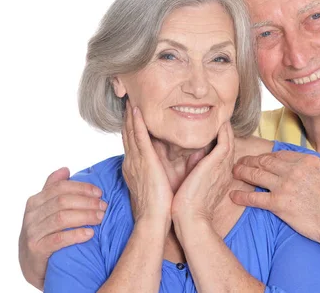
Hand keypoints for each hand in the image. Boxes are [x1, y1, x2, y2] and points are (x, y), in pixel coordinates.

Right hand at [19, 167, 105, 289]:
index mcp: (35, 201)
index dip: (82, 188)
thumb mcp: (46, 210)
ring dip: (85, 216)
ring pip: (62, 218)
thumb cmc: (44, 234)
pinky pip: (58, 238)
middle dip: (87, 202)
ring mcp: (32, 232)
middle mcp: (31, 215)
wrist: (32, 266)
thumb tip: (65, 169)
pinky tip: (90, 234)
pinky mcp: (36, 249)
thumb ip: (53, 189)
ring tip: (101, 218)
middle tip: (104, 206)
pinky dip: (76, 234)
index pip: (61, 187)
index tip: (100, 192)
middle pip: (63, 201)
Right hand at [121, 101, 172, 230]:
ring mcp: (136, 162)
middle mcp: (133, 162)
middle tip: (127, 99)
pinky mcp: (144, 162)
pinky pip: (138, 138)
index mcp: (136, 168)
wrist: (154, 221)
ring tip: (130, 98)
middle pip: (128, 134)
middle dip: (127, 117)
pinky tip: (136, 111)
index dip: (132, 127)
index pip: (133, 143)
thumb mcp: (162, 183)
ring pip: (130, 132)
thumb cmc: (160, 207)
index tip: (133, 112)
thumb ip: (169, 169)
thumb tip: (191, 155)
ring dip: (130, 115)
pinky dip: (136, 123)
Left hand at [172, 122, 235, 233]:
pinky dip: (223, 129)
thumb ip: (196, 167)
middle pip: (228, 144)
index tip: (215, 129)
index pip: (222, 153)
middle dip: (225, 131)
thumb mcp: (194, 182)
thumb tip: (193, 154)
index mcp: (218, 175)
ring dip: (225, 126)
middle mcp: (224, 169)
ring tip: (222, 114)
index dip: (221, 140)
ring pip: (228, 140)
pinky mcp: (217, 162)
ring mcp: (222, 165)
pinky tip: (220, 120)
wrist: (190, 218)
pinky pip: (225, 139)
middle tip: (221, 116)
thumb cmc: (188, 206)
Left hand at [231, 152, 319, 243]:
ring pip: (257, 174)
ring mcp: (285, 186)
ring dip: (243, 172)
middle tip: (241, 161)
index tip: (261, 158)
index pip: (281, 154)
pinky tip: (233, 196)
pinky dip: (242, 196)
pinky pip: (255, 198)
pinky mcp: (279, 204)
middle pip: (265, 161)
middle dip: (251, 160)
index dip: (268, 155)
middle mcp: (293, 170)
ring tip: (234, 172)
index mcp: (308, 161)